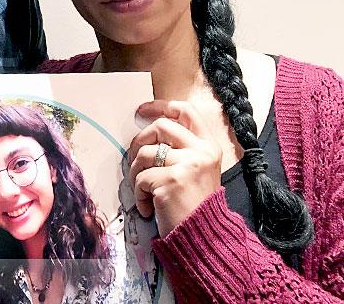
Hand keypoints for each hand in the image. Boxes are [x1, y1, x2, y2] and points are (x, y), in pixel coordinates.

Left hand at [128, 100, 222, 234]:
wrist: (204, 238)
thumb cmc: (195, 205)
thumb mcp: (198, 170)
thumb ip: (182, 149)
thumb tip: (149, 132)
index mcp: (209, 146)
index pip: (186, 111)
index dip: (161, 106)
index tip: (141, 111)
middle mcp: (201, 152)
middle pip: (160, 127)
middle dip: (140, 140)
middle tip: (135, 158)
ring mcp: (187, 165)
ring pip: (145, 153)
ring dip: (136, 172)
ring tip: (144, 190)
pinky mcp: (171, 181)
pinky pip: (140, 178)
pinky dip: (138, 194)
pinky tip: (148, 207)